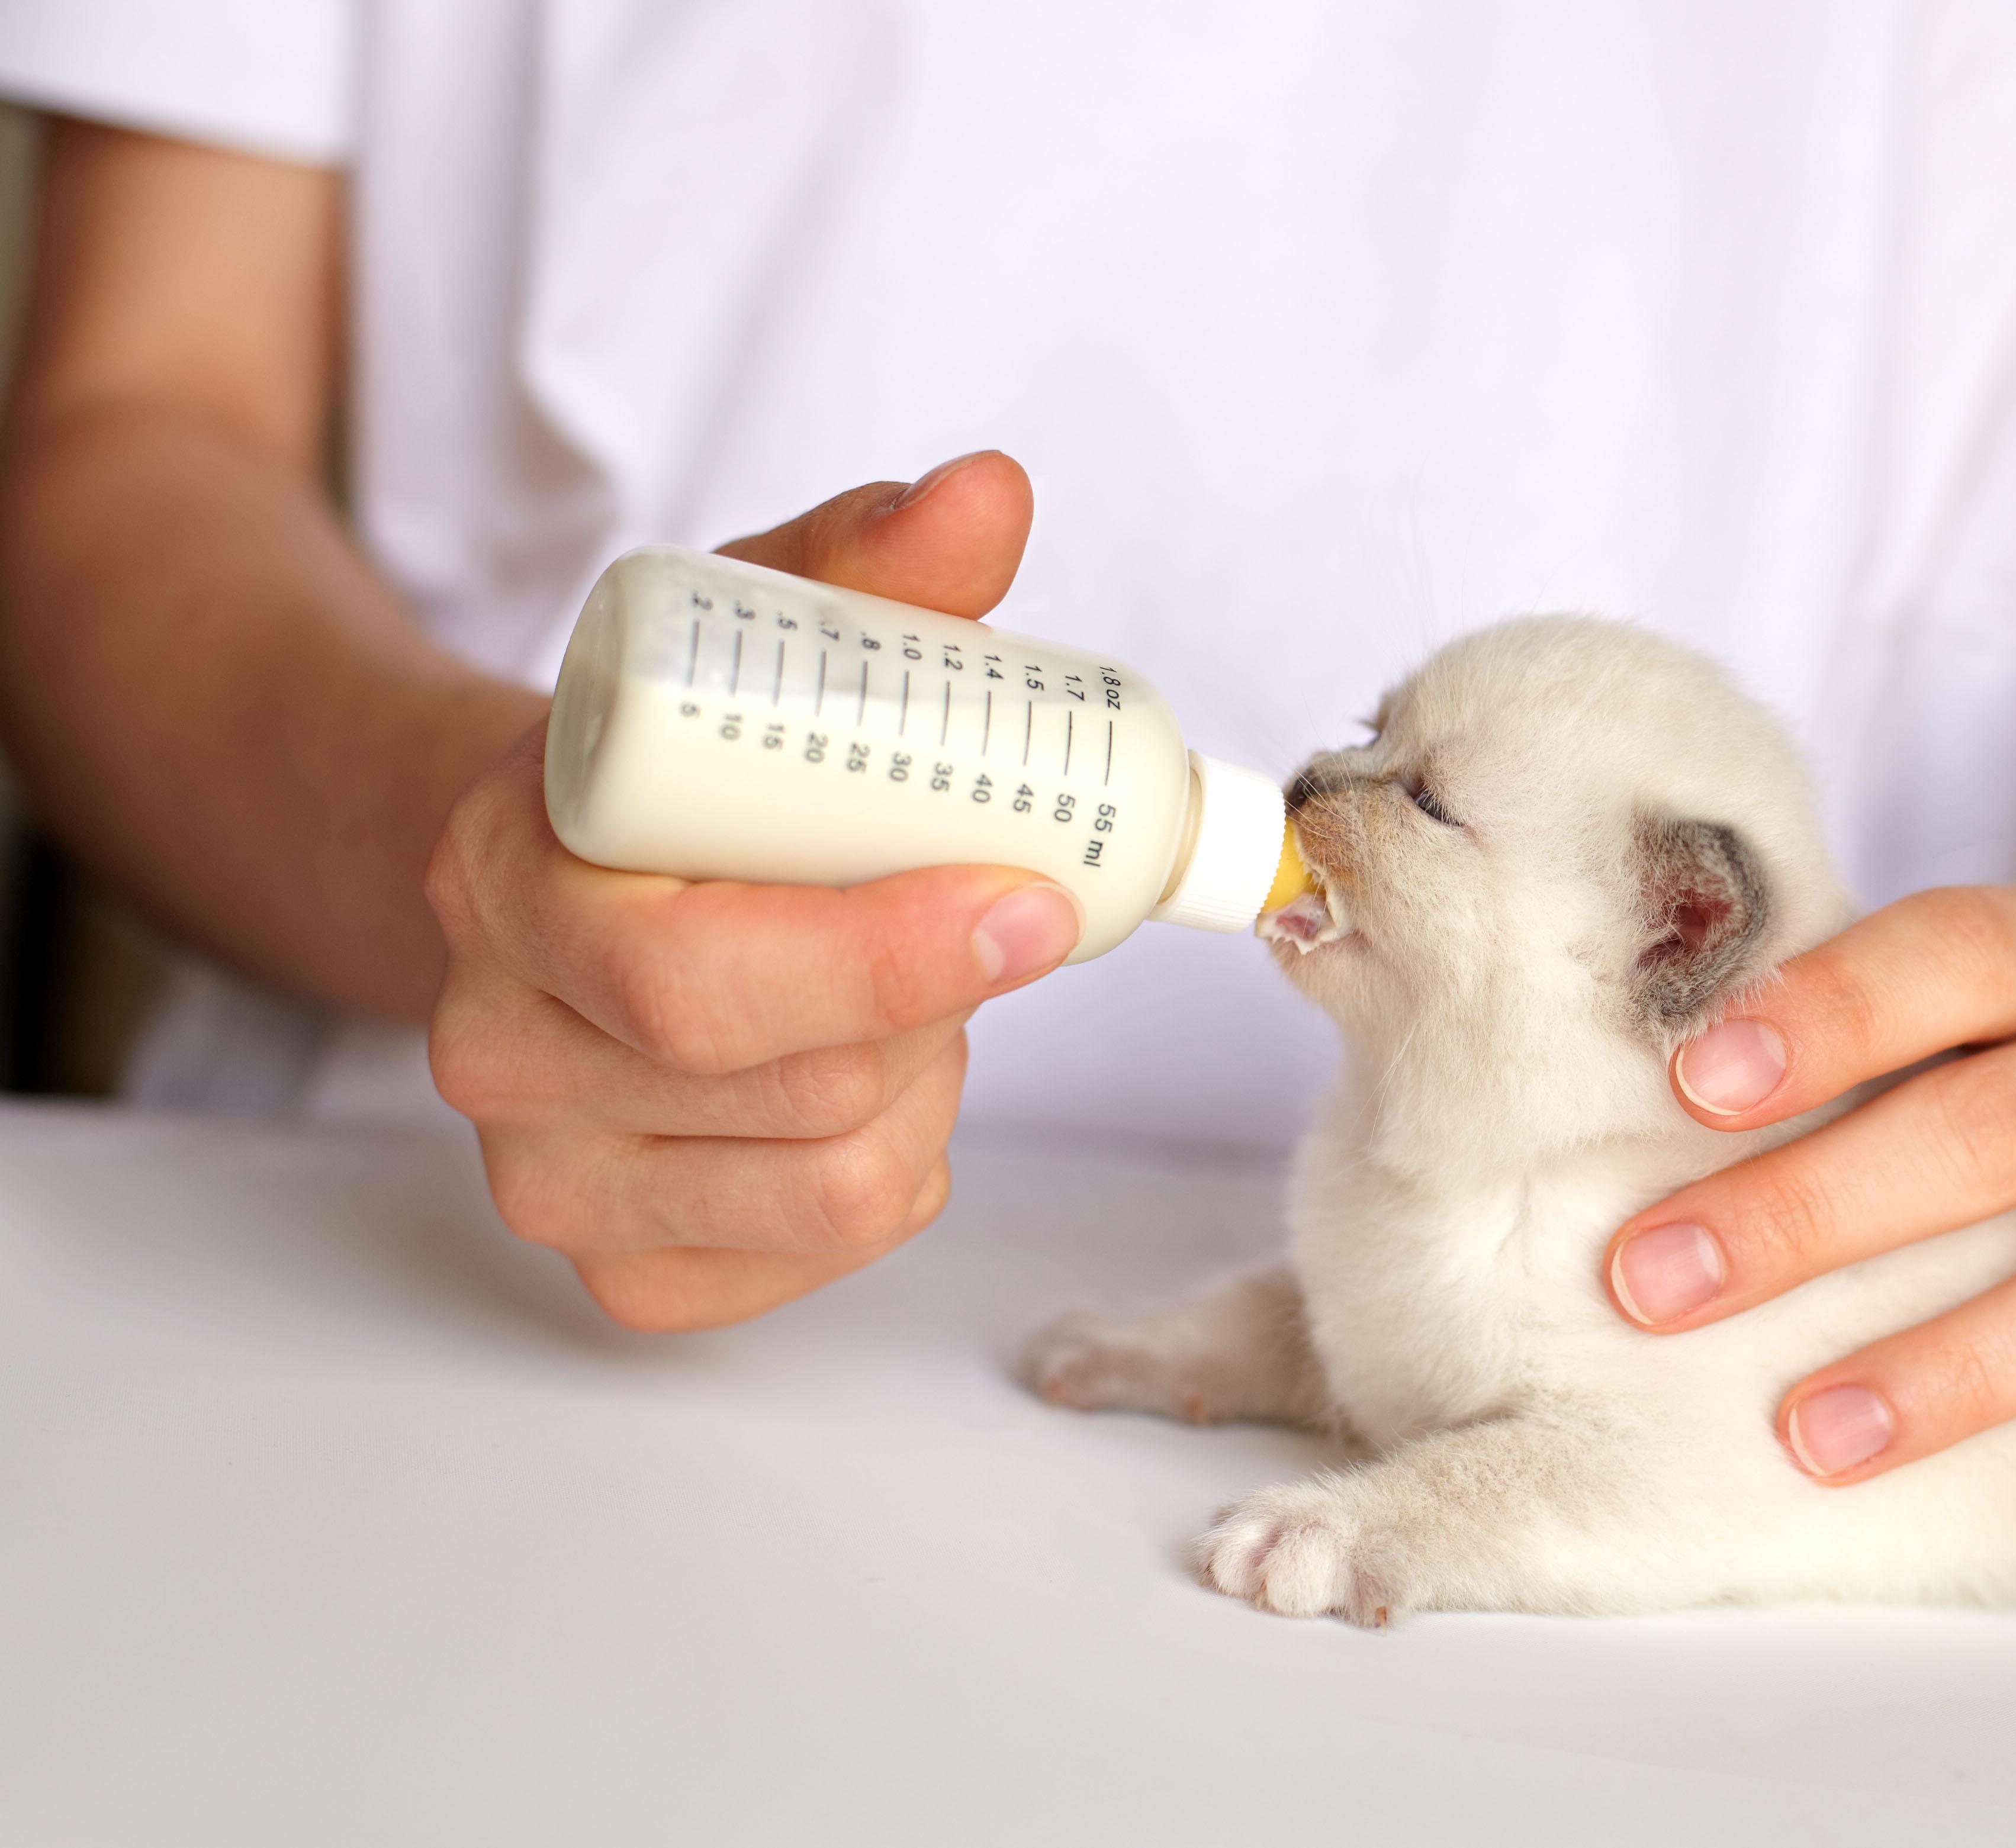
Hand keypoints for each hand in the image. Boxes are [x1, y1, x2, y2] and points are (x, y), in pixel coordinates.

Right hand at [426, 453, 1078, 1330]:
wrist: (561, 871)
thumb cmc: (682, 760)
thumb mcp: (755, 640)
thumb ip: (869, 569)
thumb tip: (988, 493)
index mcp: (505, 883)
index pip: (695, 976)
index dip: (887, 955)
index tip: (1032, 898)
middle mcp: (496, 1046)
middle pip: (795, 1089)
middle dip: (936, 1008)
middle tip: (982, 916)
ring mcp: (547, 1175)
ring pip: (836, 1182)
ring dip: (927, 1083)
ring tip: (909, 989)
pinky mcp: (621, 1265)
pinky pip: (826, 1249)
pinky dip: (897, 1166)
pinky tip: (871, 1076)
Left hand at [1599, 880, 2015, 1537]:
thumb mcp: (1961, 1001)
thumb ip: (1835, 1029)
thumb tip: (1630, 1090)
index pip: (1960, 952)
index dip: (1832, 1009)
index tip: (1693, 1079)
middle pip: (2010, 1128)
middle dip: (1819, 1213)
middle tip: (1659, 1284)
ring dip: (1966, 1365)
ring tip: (1814, 1435)